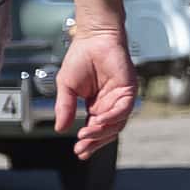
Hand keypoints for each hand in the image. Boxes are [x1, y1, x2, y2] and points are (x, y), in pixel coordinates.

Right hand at [56, 26, 136, 155]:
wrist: (92, 38)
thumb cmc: (80, 58)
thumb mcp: (66, 87)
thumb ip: (65, 107)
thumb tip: (60, 128)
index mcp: (96, 105)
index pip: (95, 128)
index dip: (88, 141)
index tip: (78, 152)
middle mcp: (110, 104)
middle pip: (107, 130)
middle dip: (95, 142)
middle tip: (82, 149)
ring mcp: (121, 98)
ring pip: (116, 123)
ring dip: (101, 131)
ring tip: (86, 135)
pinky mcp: (129, 90)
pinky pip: (123, 109)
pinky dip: (111, 117)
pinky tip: (98, 121)